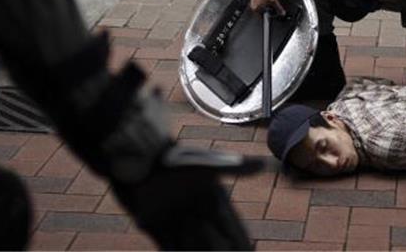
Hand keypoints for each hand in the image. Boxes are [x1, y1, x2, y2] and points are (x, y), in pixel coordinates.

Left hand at [111, 144, 254, 250]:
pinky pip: (169, 248)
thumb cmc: (176, 161)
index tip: (250, 251)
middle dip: (222, 251)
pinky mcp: (155, 228)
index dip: (241, 242)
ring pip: (193, 248)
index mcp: (210, 198)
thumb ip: (237, 169)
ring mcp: (175, 221)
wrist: (139, 162)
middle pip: (214, 241)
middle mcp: (194, 211)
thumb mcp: (210, 166)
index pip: (231, 226)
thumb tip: (267, 164)